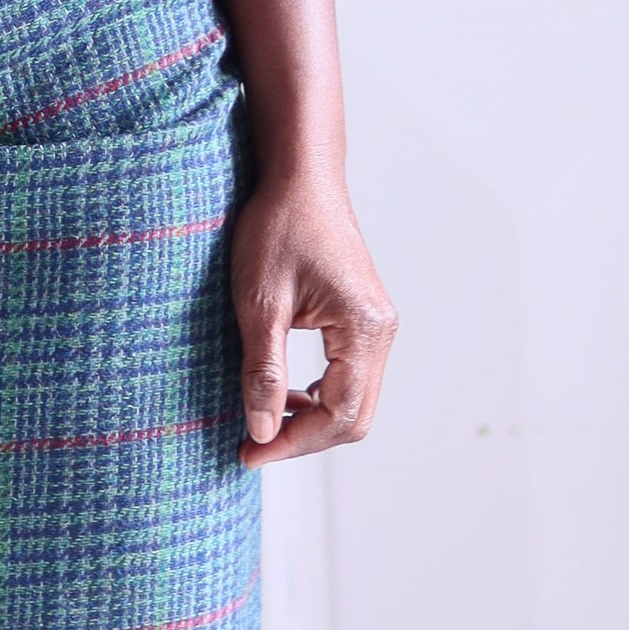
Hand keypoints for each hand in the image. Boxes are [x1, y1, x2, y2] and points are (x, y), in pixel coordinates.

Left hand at [227, 168, 395, 465]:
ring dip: (309, 419)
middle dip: (303, 439)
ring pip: (352, 400)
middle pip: (354, 416)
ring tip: (260, 423)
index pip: (341, 415)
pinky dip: (316, 396)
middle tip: (251, 447)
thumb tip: (262, 432)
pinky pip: (347, 377)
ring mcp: (374, 326)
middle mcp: (380, 331)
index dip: (294, 444)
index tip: (248, 452)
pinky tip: (281, 394)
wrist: (298, 177)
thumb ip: (263, 372)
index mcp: (364, 329)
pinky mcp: (360, 320)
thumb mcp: (259, 303)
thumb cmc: (278, 227)